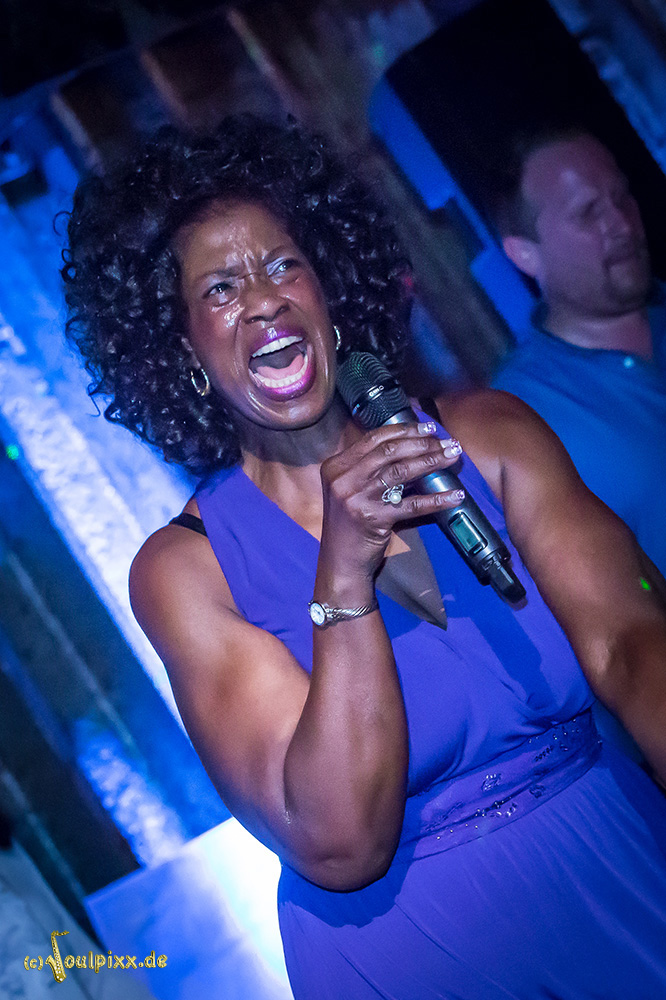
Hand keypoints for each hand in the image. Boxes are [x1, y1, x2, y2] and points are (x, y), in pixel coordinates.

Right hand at [318, 421, 464, 595]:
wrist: (340, 562)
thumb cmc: (349, 524)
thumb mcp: (349, 489)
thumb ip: (368, 468)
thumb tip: (409, 445)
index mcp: (336, 466)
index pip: (374, 439)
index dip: (404, 430)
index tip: (428, 428)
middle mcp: (343, 479)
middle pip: (390, 452)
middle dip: (423, 443)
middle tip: (447, 442)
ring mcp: (357, 499)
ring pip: (401, 472)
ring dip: (432, 461)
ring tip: (453, 457)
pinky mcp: (373, 519)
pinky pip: (411, 505)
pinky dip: (436, 500)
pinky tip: (454, 495)